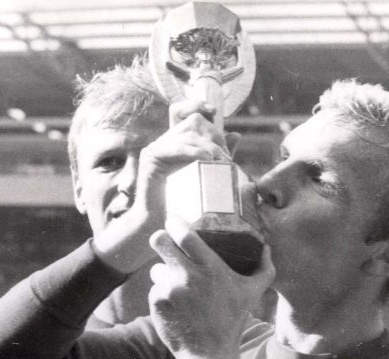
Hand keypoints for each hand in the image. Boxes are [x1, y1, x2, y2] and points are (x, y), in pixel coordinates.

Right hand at [93, 99, 230, 274]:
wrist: (159, 223)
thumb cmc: (182, 204)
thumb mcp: (206, 175)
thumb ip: (219, 155)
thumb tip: (237, 135)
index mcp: (176, 142)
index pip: (183, 111)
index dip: (197, 105)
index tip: (214, 112)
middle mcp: (165, 141)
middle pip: (193, 120)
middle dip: (215, 136)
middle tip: (227, 158)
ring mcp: (156, 147)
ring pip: (189, 133)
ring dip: (210, 146)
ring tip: (223, 163)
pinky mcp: (151, 157)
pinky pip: (176, 146)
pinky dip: (195, 151)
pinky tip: (207, 160)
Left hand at [148, 216, 274, 358]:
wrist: (209, 354)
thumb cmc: (232, 322)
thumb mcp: (253, 294)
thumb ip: (264, 269)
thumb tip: (267, 249)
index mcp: (211, 268)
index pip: (184, 234)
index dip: (175, 223)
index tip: (175, 222)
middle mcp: (187, 276)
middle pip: (159, 240)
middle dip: (161, 238)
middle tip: (165, 243)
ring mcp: (169, 290)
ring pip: (156, 268)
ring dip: (164, 272)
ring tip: (176, 284)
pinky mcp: (157, 303)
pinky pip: (155, 289)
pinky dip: (163, 294)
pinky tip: (175, 305)